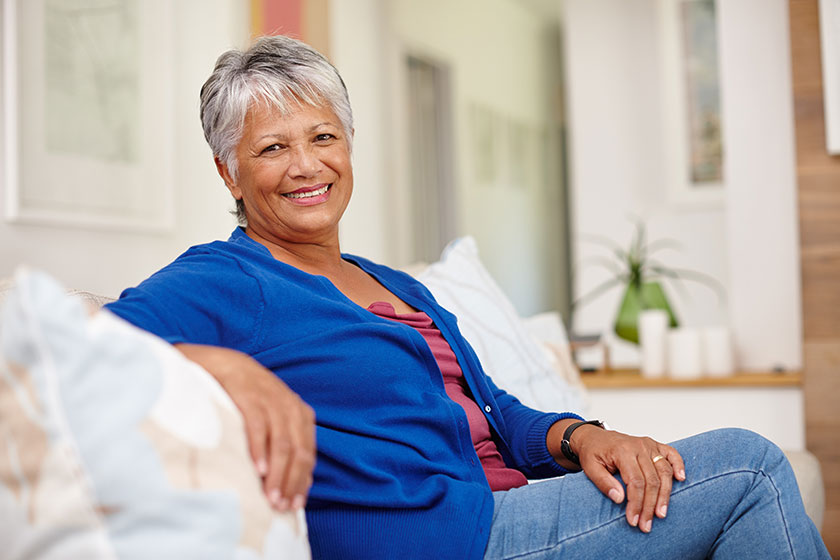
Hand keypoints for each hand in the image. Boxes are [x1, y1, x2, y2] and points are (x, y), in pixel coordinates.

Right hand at [175, 344, 315, 510]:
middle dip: (290, 483)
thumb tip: (290, 486)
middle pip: (298, 452)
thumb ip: (285, 446)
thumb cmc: (251, 401)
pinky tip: (257, 470)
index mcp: (301, 416)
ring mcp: (271, 402)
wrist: (227, 365)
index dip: (302, 482)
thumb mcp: (274, 420)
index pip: (307, 455)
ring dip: (277, 474)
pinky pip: (259, 427)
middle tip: (280, 507)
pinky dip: (260, 450)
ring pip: (282, 444)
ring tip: (270, 496)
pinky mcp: (250, 397)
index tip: (294, 506)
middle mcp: (291, 408)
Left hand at [548, 421, 684, 532]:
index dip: (636, 503)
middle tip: (646, 524)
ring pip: (664, 471)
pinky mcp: (655, 445)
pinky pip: (672, 453)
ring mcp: (649, 445)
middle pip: (651, 480)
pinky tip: (682, 479)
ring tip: (661, 513)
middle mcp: (639, 446)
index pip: (635, 482)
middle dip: (650, 505)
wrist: (594, 437)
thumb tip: (619, 499)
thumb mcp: (590, 467)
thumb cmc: (593, 452)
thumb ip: (603, 482)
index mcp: (623, 451)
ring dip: (665, 495)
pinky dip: (679, 465)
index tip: (633, 520)